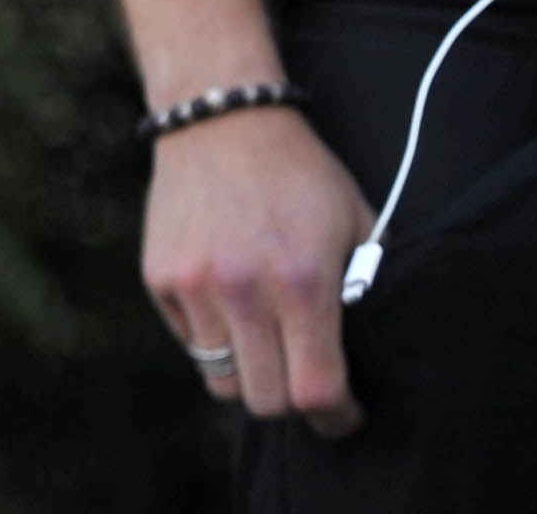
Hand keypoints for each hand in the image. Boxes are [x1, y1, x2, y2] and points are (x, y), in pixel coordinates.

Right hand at [145, 102, 372, 436]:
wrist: (221, 118)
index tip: (345, 415)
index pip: (316, 391)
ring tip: (265, 348)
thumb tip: (376, 349)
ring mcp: (194, 285)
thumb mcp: (355, 222)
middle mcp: (243, 290)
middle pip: (266, 401)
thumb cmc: (300, 173)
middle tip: (305, 384)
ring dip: (250, 375)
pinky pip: (191, 342)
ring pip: (222, 381)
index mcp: (302, 282)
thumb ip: (368, 287)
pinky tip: (230, 306)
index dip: (337, 418)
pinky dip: (214, 339)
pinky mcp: (160, 278)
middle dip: (292, 403)